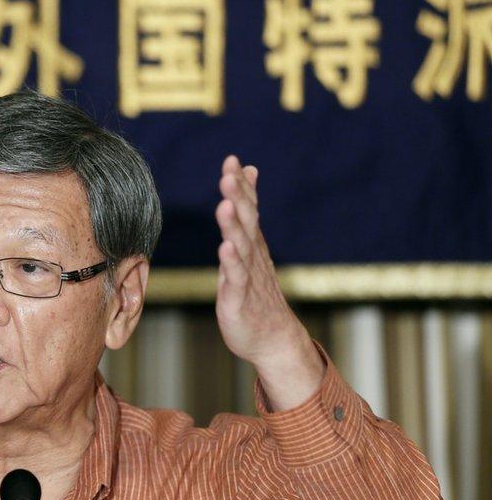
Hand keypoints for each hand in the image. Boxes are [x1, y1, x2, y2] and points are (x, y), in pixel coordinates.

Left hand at [214, 155, 322, 410]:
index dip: (241, 186)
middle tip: (230, 172)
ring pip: (241, 246)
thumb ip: (246, 216)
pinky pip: (237, 278)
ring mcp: (248, 277)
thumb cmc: (257, 294)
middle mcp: (253, 257)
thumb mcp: (250, 251)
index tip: (233, 160)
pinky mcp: (240, 299)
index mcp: (252, 245)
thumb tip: (247, 178)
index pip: (248, 210)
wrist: (273, 339)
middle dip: (237, 196)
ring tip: (225, 202)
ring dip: (233, 224)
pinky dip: (232, 262)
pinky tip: (226, 247)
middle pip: (246, 222)